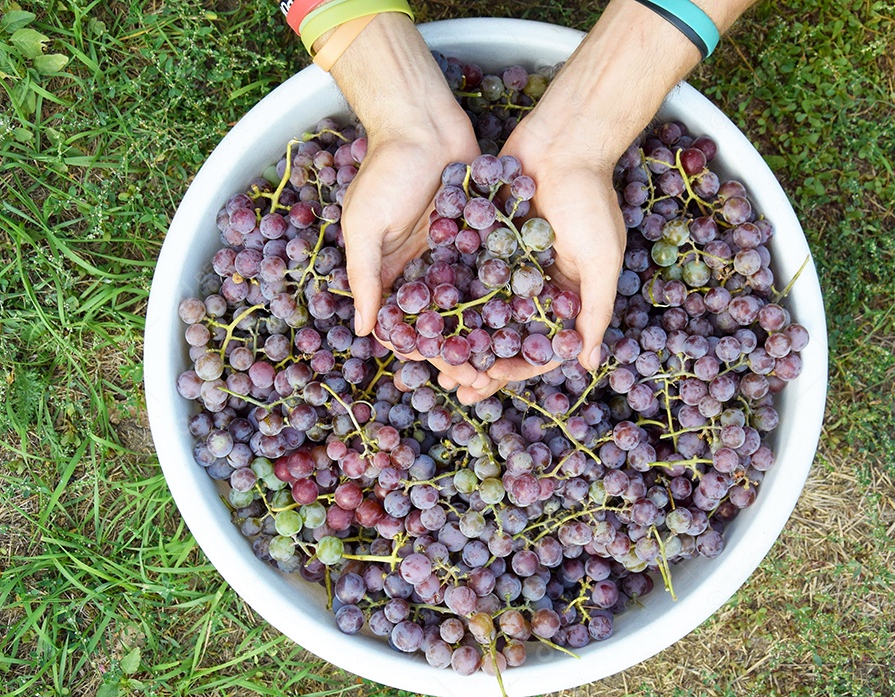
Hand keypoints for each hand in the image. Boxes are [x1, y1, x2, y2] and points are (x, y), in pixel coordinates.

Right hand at [327, 13, 487, 388]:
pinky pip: (497, 266)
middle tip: (487, 378)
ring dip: (490, 329)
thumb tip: (362, 332)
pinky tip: (532, 314)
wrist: (421, 120)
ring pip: (475, 300)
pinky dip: (510, 290)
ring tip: (512, 356)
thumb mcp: (364, 226)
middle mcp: (426, 266)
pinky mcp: (483, 230)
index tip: (447, 376)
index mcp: (393, 271)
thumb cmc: (385, 171)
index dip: (427, 352)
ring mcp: (456, 250)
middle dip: (464, 350)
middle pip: (447, 320)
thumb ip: (364, 276)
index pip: (410, 324)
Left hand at [451, 118, 625, 404]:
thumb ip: (596, 309)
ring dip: (458, 333)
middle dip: (480, 360)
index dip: (516, 368)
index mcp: (565, 294)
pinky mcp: (485, 237)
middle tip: (453, 383)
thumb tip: (590, 364)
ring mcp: (508, 262)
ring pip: (479, 308)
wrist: (564, 138)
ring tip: (430, 354)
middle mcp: (535, 284)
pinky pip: (464, 270)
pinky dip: (446, 289)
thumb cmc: (590, 198)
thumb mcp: (601, 259)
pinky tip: (420, 307)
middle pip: (504, 334)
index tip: (490, 380)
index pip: (540, 345)